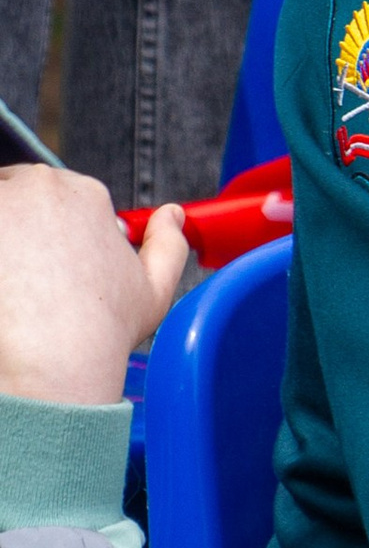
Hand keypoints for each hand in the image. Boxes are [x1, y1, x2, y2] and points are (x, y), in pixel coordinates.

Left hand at [0, 168, 186, 405]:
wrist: (51, 360)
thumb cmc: (100, 331)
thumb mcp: (155, 290)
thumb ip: (169, 244)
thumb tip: (172, 214)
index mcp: (86, 194)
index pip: (60, 197)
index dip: (57, 233)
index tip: (53, 266)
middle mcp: (40, 186)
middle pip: (19, 193)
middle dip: (20, 228)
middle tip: (26, 278)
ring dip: (2, 240)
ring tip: (11, 283)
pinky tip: (2, 289)